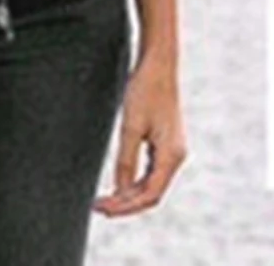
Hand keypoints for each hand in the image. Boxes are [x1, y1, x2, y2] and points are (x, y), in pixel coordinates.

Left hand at [93, 49, 187, 214]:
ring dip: (129, 193)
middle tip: (98, 207)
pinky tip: (118, 182)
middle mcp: (176, 157)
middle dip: (125, 203)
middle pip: (151, 193)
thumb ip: (126, 159)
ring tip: (105, 200)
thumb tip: (120, 189)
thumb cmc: (145, 90)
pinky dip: (134, 180)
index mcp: (171, 156)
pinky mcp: (165, 142)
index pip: (150, 195)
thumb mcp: (131, 125)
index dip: (126, 206)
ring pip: (151, 183)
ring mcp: (171, 150)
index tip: (103, 209)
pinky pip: (151, 170)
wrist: (158, 65)